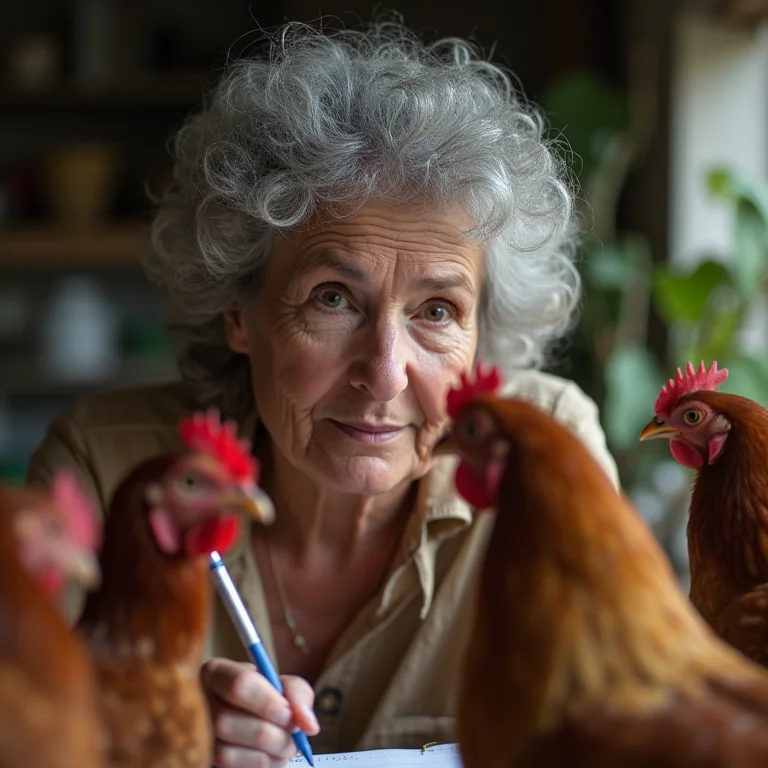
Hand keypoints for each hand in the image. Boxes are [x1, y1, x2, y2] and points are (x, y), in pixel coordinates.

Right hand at [201, 657, 320, 767]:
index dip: (267, 703)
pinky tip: (271, 756)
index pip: (237, 684)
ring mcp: (198, 735)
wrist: (250, 718)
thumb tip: (308, 724)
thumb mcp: (282, 684)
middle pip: (226, 722)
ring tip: (285, 746)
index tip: (288, 713)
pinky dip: (260, 765)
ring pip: (227, 753)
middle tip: (292, 734)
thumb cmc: (264, 696)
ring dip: (267, 754)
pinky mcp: (205, 759)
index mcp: (216, 672)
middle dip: (270, 734)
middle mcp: (198, 702)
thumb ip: (297, 694)